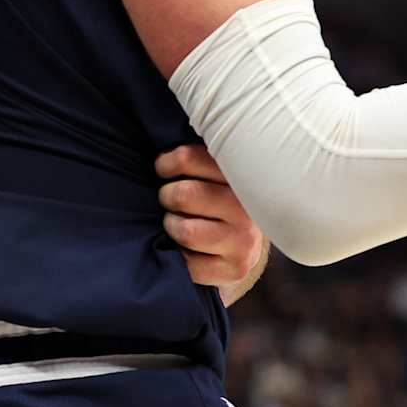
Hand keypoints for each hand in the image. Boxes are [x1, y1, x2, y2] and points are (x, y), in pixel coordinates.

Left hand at [155, 144, 266, 294]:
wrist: (244, 242)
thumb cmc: (217, 196)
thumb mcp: (213, 170)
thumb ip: (196, 154)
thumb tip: (158, 138)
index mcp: (240, 173)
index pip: (188, 158)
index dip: (166, 164)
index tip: (164, 169)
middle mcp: (248, 207)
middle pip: (183, 195)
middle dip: (167, 197)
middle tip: (170, 199)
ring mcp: (244, 240)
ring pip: (184, 229)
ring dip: (170, 225)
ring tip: (176, 221)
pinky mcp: (234, 268)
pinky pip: (187, 262)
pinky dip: (178, 254)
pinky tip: (185, 247)